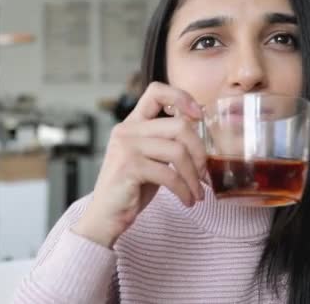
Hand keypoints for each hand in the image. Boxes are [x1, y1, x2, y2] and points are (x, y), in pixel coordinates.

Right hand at [73, 82, 206, 247]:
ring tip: (197, 193)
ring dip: (194, 176)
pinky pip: (169, 174)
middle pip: (179, 126)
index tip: (198, 116)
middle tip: (203, 174)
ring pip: (178, 151)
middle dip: (199, 152)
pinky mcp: (129, 166)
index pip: (156, 91)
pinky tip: (187, 200)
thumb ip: (167, 141)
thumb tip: (200, 131)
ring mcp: (126, 147)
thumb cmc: (132, 188)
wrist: (106, 216)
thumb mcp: (152, 158)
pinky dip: (184, 190)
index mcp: (133, 123)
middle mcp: (127, 130)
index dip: (181, 97)